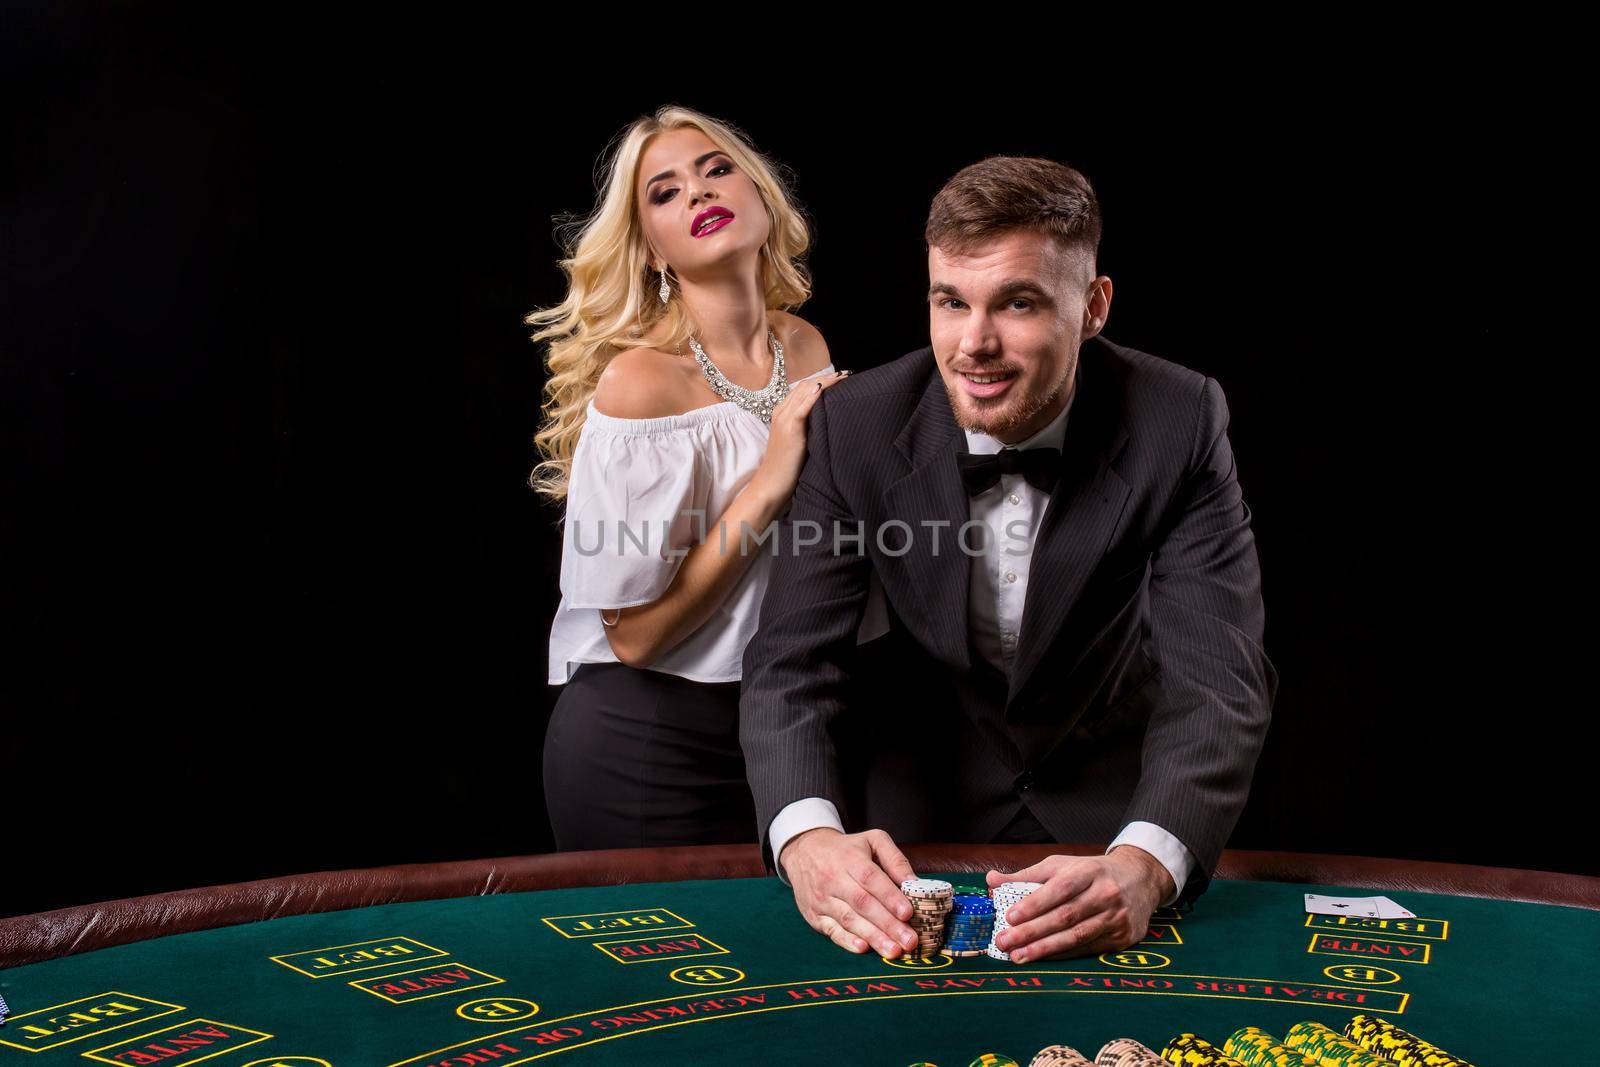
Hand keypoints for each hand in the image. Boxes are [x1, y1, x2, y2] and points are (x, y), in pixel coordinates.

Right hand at [750, 370, 849, 505]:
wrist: (772, 482)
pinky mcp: (789, 429)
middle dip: (827, 378)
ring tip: (843, 378)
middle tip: (847, 374)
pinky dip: (813, 396)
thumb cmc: (787, 466)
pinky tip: (823, 389)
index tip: (841, 377)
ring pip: (804, 392)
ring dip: (825, 382)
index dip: (823, 380)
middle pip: (805, 385)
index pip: (803, 388)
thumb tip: (828, 420)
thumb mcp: (798, 441)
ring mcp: (784, 419)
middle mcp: (781, 411)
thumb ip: (808, 427)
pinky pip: (801, 408)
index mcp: (782, 412)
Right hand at [780, 826, 920, 958]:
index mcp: (851, 859)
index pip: (871, 879)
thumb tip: (914, 883)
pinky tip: (863, 949)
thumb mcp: (872, 840)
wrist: (804, 852)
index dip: (890, 897)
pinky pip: (832, 931)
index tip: (908, 913)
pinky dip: (847, 941)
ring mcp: (822, 899)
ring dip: (873, 937)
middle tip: (910, 941)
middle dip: (888, 924)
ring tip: (894, 951)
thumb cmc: (846, 849)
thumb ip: (895, 859)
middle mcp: (834, 879)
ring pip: (849, 920)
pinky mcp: (815, 916)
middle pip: (862, 904)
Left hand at [985, 846, 1171, 963]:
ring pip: (1076, 936)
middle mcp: (1105, 893)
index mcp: (1088, 871)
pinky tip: (1042, 958)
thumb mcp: (1062, 865)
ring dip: (1045, 949)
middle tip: (1005, 942)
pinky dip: (1062, 955)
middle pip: (1065, 916)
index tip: (1010, 916)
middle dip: (1032, 931)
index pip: (1059, 888)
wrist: (1140, 879)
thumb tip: (990, 880)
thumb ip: (1027, 875)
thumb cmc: (1091, 872)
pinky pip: (1087, 948)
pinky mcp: (1122, 937)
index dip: (1035, 903)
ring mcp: (1116, 917)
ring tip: (1018, 956)